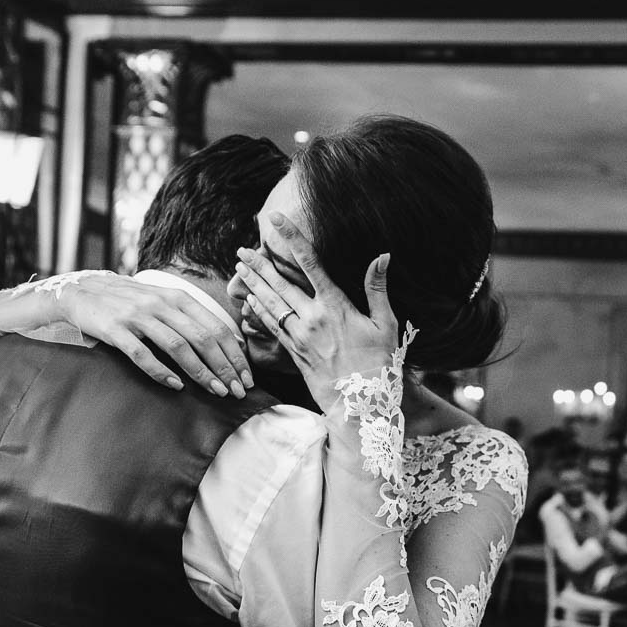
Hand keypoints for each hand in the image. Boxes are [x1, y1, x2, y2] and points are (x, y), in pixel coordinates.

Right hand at [51, 273, 251, 395]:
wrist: (83, 292)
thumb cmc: (130, 301)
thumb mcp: (163, 301)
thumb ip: (191, 318)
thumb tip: (228, 343)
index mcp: (178, 298)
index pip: (216, 328)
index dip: (234, 355)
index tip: (246, 378)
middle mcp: (161, 304)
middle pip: (203, 338)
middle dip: (224, 367)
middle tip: (237, 391)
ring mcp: (138, 316)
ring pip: (178, 346)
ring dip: (201, 372)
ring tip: (216, 391)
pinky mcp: (116, 330)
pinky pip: (142, 354)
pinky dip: (161, 371)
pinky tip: (176, 386)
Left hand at [233, 213, 398, 412]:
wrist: (361, 406)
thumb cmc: (379, 363)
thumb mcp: (385, 324)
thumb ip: (377, 288)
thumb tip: (383, 255)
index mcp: (334, 306)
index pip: (309, 263)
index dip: (291, 238)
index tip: (275, 220)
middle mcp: (311, 318)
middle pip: (279, 283)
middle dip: (259, 264)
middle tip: (242, 249)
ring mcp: (299, 336)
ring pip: (270, 303)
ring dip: (253, 284)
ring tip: (240, 267)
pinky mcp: (293, 352)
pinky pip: (270, 326)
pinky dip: (258, 310)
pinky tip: (249, 299)